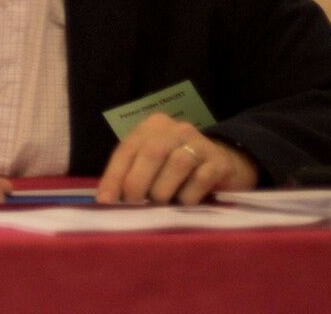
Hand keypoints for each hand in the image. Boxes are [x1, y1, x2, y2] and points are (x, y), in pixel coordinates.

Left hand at [96, 112, 258, 204]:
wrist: (225, 166)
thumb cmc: (177, 170)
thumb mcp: (151, 166)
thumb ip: (130, 175)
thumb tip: (107, 200)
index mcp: (153, 126)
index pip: (127, 149)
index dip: (114, 175)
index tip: (105, 201)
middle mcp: (176, 129)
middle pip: (152, 152)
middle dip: (137, 181)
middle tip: (133, 203)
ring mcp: (200, 143)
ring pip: (177, 163)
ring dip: (163, 189)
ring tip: (159, 203)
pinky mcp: (220, 162)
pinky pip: (201, 178)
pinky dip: (188, 195)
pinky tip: (184, 203)